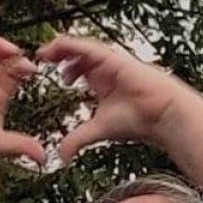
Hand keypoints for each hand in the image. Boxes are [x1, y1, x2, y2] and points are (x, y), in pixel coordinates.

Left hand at [37, 35, 185, 163]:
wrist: (161, 115)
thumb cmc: (138, 120)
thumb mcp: (98, 129)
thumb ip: (77, 139)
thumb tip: (61, 157)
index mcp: (103, 82)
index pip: (79, 68)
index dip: (64, 68)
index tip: (46, 71)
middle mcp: (106, 70)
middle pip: (78, 54)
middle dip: (58, 54)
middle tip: (41, 58)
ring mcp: (111, 62)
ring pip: (82, 47)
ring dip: (61, 47)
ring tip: (45, 52)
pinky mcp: (114, 59)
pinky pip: (89, 47)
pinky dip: (72, 46)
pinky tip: (57, 48)